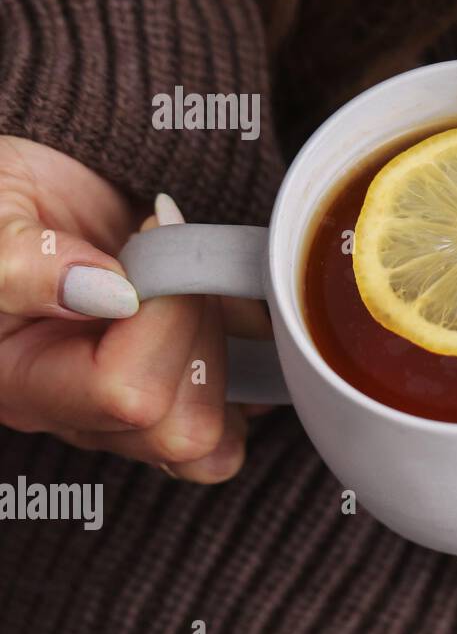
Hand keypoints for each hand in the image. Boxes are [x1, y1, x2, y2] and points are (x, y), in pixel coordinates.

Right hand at [0, 136, 268, 481]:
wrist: (22, 196)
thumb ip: (27, 265)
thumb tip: (112, 294)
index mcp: (23, 382)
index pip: (127, 392)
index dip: (166, 318)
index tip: (154, 238)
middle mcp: (78, 411)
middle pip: (178, 430)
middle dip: (203, 336)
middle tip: (177, 265)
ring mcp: (131, 404)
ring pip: (212, 437)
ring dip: (233, 354)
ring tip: (199, 283)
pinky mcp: (173, 385)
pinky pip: (233, 421)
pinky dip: (256, 367)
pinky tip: (237, 310)